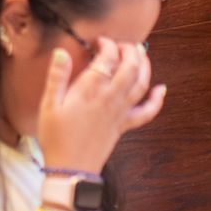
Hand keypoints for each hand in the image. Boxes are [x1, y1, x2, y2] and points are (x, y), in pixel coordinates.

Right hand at [37, 37, 165, 175]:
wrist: (71, 169)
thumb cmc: (56, 136)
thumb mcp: (49, 104)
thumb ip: (57, 77)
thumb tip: (62, 52)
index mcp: (90, 90)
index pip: (107, 58)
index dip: (107, 45)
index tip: (99, 41)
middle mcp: (110, 98)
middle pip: (130, 67)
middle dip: (129, 50)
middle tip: (122, 44)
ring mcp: (120, 112)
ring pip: (141, 85)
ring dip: (145, 66)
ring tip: (142, 53)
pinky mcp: (124, 125)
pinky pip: (146, 112)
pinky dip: (156, 100)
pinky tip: (161, 90)